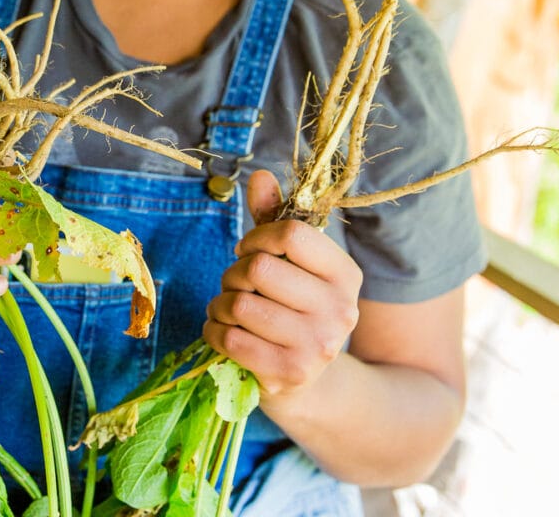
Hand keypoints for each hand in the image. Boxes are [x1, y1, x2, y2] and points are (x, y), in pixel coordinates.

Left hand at [203, 169, 361, 399]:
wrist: (307, 383)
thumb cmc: (291, 306)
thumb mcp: (289, 261)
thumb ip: (273, 217)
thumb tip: (260, 175)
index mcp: (345, 275)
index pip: (291, 234)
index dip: (257, 237)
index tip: (247, 250)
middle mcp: (341, 310)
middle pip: (259, 268)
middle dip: (234, 273)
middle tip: (238, 285)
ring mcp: (318, 346)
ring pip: (239, 304)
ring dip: (220, 304)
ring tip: (229, 310)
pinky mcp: (289, 374)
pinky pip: (229, 338)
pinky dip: (214, 330)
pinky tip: (223, 332)